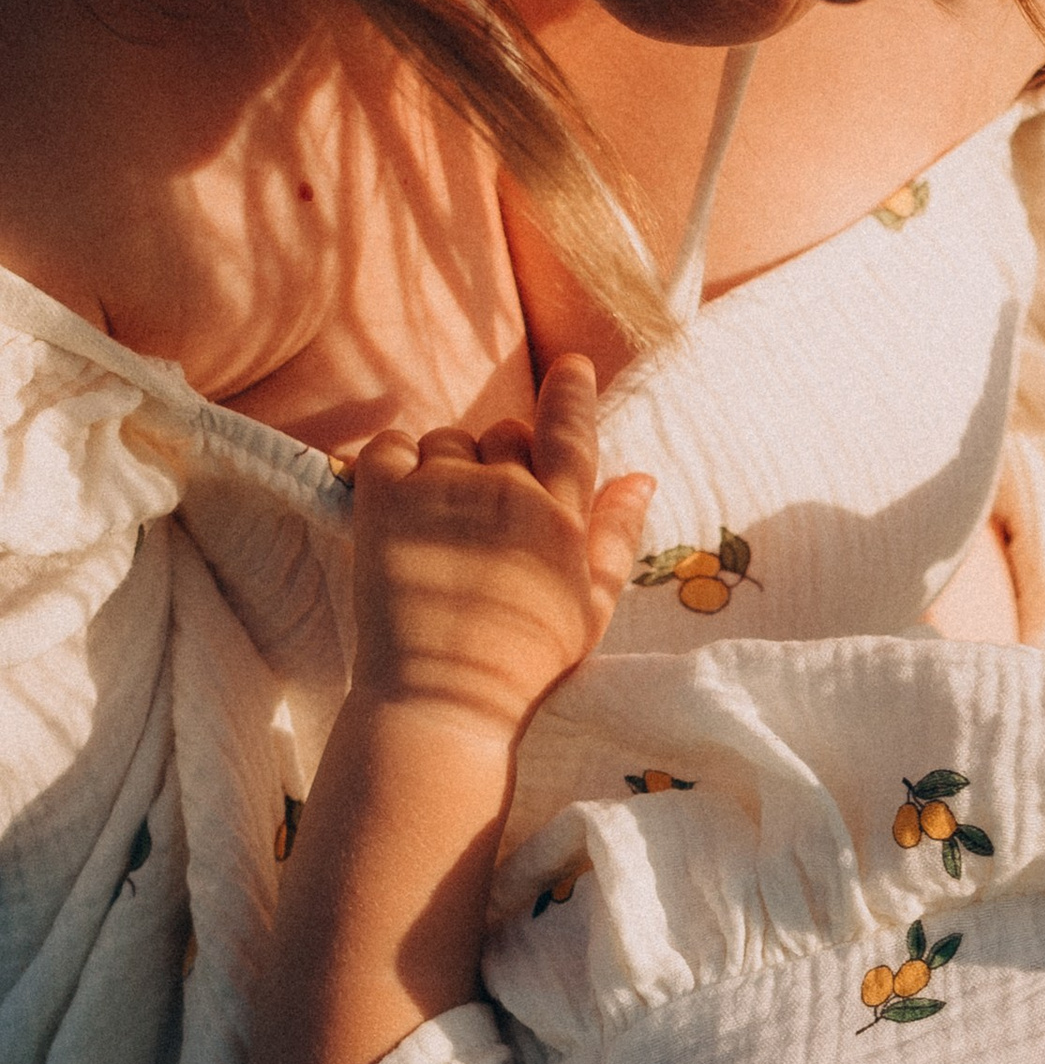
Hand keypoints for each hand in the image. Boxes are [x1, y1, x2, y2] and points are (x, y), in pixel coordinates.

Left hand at [346, 355, 653, 747]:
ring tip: (441, 527)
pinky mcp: (384, 499)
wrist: (442, 698)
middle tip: (486, 515)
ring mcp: (443, 490)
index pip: (570, 430)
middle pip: (505, 432)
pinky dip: (393, 465)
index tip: (573, 366)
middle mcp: (506, 489)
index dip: (572, 393)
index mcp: (560, 515)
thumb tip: (641, 478)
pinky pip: (390, 446)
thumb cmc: (525, 661)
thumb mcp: (592, 607)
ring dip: (445, 467)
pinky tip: (401, 509)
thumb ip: (617, 536)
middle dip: (500, 457)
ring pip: (447, 440)